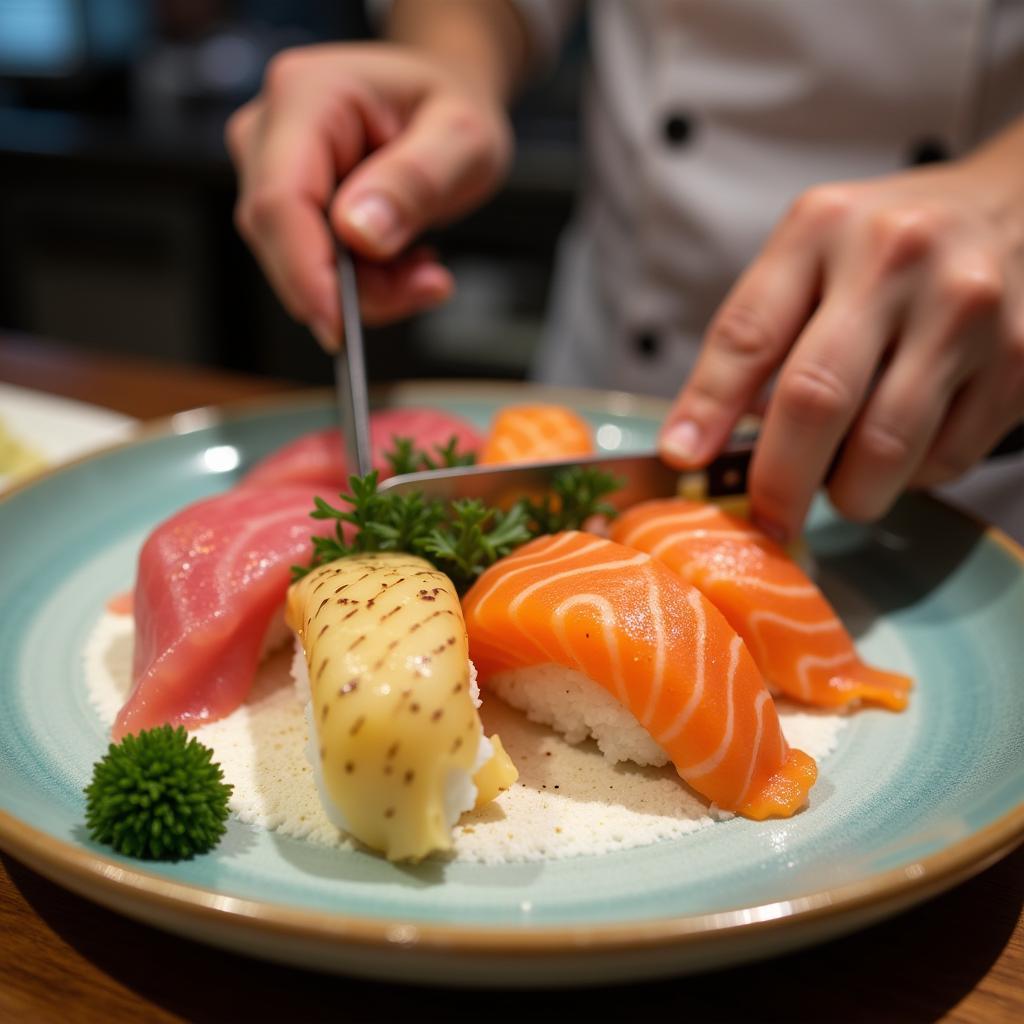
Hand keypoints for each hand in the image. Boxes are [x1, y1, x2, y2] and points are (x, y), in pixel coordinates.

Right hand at [226, 43, 512, 346]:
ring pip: (297, 265)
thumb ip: (415, 182)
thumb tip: (357, 234)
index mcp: (307, 96)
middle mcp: (270, 130)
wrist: (442, 103)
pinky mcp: (284, 205)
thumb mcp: (463, 139)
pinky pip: (312, 269)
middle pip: (283, 241)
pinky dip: (364, 285)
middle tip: (427, 286)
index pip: (280, 200)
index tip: (339, 328)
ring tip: (425, 268)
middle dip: (353, 288)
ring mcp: (269, 169)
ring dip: (368, 289)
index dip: (303, 273)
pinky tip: (403, 263)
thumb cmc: (452, 108)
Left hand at [659, 144, 1023, 540]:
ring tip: (838, 484)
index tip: (682, 459)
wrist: (1019, 206)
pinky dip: (908, 479)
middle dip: (779, 480)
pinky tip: (901, 451)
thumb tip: (696, 446)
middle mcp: (895, 259)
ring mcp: (965, 309)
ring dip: (848, 493)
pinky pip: (944, 460)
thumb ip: (756, 339)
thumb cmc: (887, 248)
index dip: (706, 407)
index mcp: (821, 228)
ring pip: (885, 448)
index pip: (747, 333)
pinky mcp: (1019, 360)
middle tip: (767, 518)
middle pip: (816, 398)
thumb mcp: (809, 257)